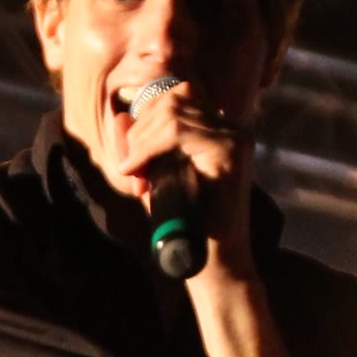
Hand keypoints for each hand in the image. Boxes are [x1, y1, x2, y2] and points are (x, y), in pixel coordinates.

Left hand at [118, 79, 256, 273]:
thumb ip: (139, 147)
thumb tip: (120, 115)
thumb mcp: (155, 177)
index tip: (132, 158)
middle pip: (173, 97)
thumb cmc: (186, 223)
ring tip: (134, 173)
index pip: (176, 94)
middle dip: (140, 130)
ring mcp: (235, 138)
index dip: (145, 117)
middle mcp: (232, 128)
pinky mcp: (231, 152)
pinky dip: (148, 149)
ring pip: (172, 112)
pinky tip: (139, 174)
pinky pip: (177, 131)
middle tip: (130, 168)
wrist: (215, 262)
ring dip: (141, 141)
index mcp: (219, 130)